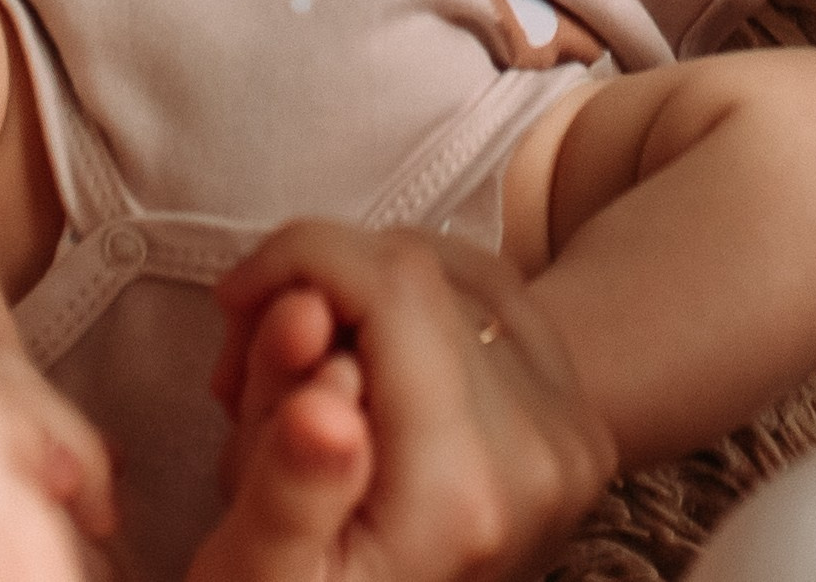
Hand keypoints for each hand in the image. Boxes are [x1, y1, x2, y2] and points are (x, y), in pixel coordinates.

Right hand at [191, 224, 613, 581]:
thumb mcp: (253, 571)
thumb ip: (280, 453)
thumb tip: (308, 319)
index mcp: (457, 494)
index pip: (392, 290)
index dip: (297, 263)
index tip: (232, 304)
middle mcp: (539, 461)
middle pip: (417, 278)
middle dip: (318, 289)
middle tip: (255, 372)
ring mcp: (573, 445)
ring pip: (453, 279)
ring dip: (364, 302)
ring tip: (310, 386)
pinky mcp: (583, 436)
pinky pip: (493, 302)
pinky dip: (420, 312)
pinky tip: (373, 373)